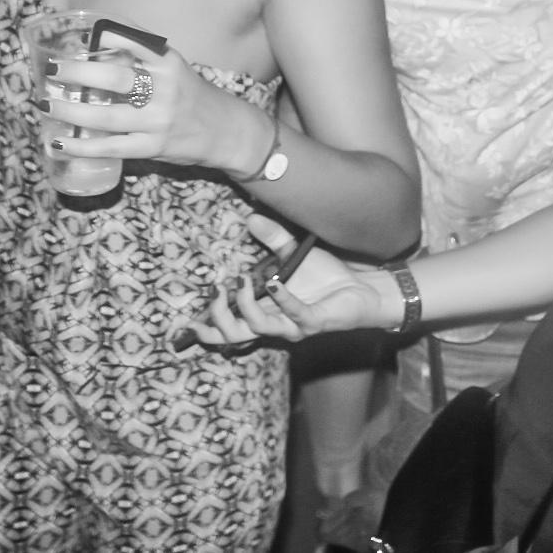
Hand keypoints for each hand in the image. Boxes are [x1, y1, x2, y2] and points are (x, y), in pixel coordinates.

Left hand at [38, 37, 265, 170]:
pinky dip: (82, 146)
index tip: (80, 35)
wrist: (226, 130)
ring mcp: (159, 120)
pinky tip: (60, 143)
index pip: (135, 43)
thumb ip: (142, 53)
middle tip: (52, 70)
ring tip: (46, 104)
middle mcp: (165, 89)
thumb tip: (98, 32)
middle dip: (78, 73)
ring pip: (107, 116)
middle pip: (116, 79)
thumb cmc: (191, 94)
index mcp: (169, 63)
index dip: (107, 36)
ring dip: (71, 111)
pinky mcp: (154, 147)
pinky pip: (112, 147)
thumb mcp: (174, 67)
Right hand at [188, 214, 392, 344]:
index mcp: (265, 312)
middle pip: (235, 336)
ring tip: (242, 282)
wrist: (363, 286)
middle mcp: (276, 324)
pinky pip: (294, 315)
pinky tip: (275, 282)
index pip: (228, 329)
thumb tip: (250, 216)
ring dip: (247, 306)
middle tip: (217, 293)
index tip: (189, 321)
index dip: (207, 329)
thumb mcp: (293, 253)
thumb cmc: (327, 276)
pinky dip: (282, 299)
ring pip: (260, 328)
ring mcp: (294, 326)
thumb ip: (272, 238)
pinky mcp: (315, 322)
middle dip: (219, 319)